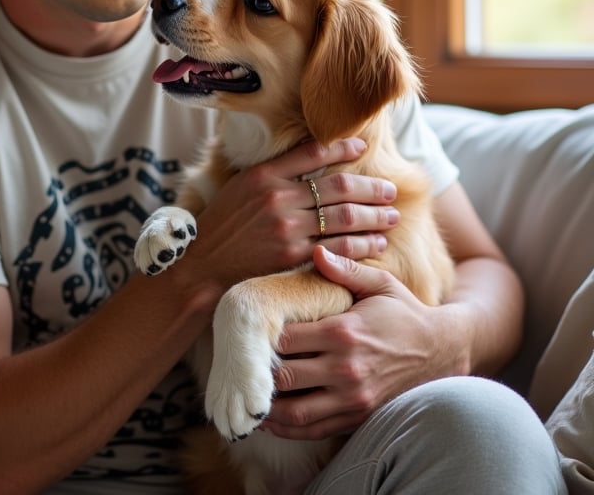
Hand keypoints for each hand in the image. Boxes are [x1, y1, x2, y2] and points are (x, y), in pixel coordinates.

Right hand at [187, 139, 399, 289]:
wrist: (203, 263)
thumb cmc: (223, 222)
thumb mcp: (240, 185)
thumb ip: (272, 171)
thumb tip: (306, 154)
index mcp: (264, 174)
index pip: (313, 152)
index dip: (342, 147)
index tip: (361, 146)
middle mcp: (278, 197)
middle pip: (338, 186)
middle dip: (371, 187)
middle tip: (391, 189)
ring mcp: (287, 228)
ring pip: (344, 216)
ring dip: (374, 215)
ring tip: (391, 215)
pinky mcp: (293, 255)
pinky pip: (337, 246)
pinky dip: (361, 244)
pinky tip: (376, 242)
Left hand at [261, 245, 460, 440]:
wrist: (443, 352)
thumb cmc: (405, 312)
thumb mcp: (380, 284)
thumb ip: (345, 268)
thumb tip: (315, 249)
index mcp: (344, 332)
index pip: (287, 338)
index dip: (262, 337)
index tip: (245, 332)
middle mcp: (346, 369)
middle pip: (285, 375)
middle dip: (258, 372)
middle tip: (236, 364)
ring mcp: (352, 398)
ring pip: (295, 411)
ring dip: (266, 407)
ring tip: (243, 395)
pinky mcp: (358, 417)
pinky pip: (314, 430)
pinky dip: (286, 429)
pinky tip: (267, 418)